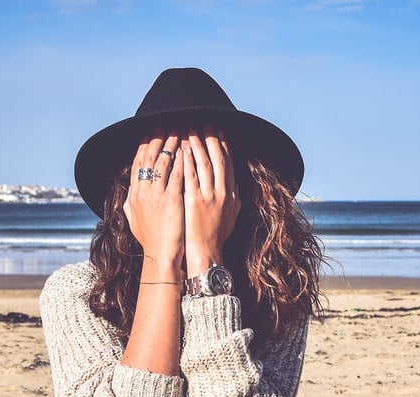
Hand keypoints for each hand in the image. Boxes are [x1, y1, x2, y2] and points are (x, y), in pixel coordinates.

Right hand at [123, 133, 183, 272]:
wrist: (160, 256)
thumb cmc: (151, 241)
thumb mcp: (134, 220)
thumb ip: (131, 203)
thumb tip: (129, 192)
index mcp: (134, 194)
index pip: (138, 161)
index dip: (145, 144)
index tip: (152, 131)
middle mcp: (143, 192)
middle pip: (149, 156)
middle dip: (158, 137)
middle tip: (167, 122)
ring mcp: (156, 195)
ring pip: (164, 160)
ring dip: (172, 142)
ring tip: (181, 129)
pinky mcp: (171, 200)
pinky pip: (177, 173)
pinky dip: (183, 158)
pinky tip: (190, 148)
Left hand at [182, 127, 240, 279]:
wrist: (207, 254)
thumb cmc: (217, 237)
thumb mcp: (232, 216)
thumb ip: (235, 198)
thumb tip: (237, 184)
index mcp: (231, 194)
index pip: (228, 162)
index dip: (223, 143)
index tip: (218, 129)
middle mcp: (222, 192)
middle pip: (217, 157)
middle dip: (210, 136)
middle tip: (203, 120)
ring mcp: (208, 196)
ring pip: (203, 162)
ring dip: (197, 142)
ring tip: (189, 127)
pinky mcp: (194, 201)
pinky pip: (190, 175)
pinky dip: (186, 159)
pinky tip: (181, 147)